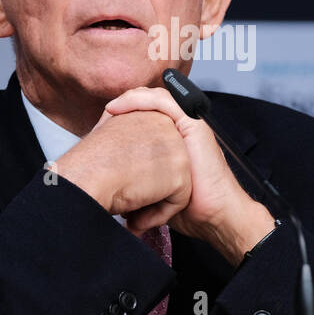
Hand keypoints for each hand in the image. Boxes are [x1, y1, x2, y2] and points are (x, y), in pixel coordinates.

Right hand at [52, 109, 191, 237]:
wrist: (85, 177)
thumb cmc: (88, 163)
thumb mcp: (109, 132)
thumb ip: (129, 132)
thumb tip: (137, 147)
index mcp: (148, 111)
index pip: (157, 148)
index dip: (140, 171)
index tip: (120, 181)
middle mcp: (166, 124)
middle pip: (168, 165)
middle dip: (149, 186)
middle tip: (124, 196)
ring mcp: (177, 147)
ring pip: (175, 184)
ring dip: (152, 202)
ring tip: (128, 210)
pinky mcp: (180, 170)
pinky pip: (178, 201)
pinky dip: (158, 215)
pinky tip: (135, 217)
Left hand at [102, 86, 274, 265]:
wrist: (212, 216)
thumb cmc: (189, 209)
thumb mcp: (154, 191)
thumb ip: (137, 184)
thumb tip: (112, 196)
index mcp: (173, 141)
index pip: (145, 115)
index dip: (123, 115)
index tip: (101, 126)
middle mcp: (181, 130)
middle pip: (148, 104)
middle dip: (124, 106)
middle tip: (103, 117)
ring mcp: (189, 125)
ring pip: (156, 98)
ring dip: (131, 99)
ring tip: (111, 109)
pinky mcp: (195, 126)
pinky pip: (165, 102)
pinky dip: (142, 100)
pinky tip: (123, 107)